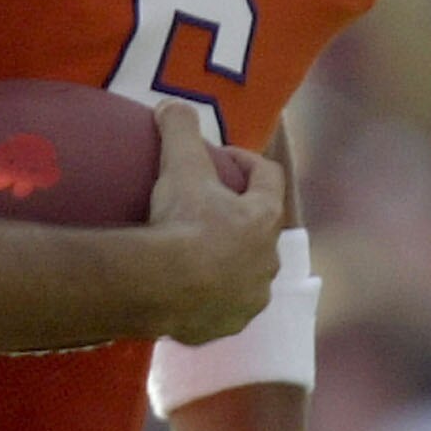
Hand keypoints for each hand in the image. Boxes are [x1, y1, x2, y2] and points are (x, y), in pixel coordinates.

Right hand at [142, 104, 284, 345]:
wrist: (161, 286)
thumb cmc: (182, 223)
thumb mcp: (180, 166)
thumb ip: (180, 131)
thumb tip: (172, 104)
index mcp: (263, 219)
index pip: (269, 179)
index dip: (249, 163)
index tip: (225, 158)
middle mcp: (266, 261)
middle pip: (260, 232)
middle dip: (238, 220)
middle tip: (203, 211)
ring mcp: (248, 298)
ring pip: (245, 277)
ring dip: (227, 266)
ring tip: (192, 258)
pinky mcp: (224, 326)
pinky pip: (220, 311)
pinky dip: (207, 302)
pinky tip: (184, 295)